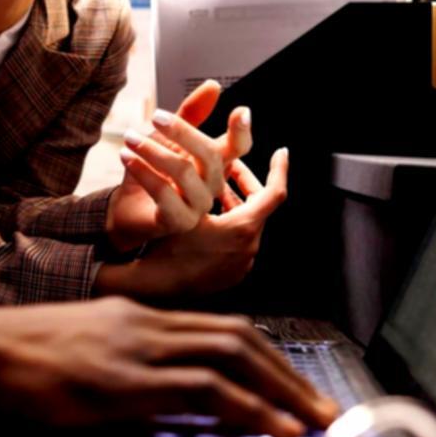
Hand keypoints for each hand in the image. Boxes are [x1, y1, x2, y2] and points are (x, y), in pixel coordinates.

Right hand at [0, 295, 337, 436]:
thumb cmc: (11, 359)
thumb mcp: (78, 358)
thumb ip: (124, 373)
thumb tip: (169, 410)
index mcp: (133, 318)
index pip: (216, 329)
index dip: (264, 358)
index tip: (292, 388)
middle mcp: (142, 324)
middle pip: (237, 337)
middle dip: (288, 373)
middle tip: (324, 408)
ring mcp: (133, 348)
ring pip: (230, 356)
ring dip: (282, 390)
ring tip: (314, 422)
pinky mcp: (121, 379)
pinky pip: (200, 388)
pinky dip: (246, 406)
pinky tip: (272, 428)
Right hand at [102, 148, 289, 296]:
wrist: (154, 286)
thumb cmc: (166, 246)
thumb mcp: (184, 206)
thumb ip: (203, 179)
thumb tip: (215, 150)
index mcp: (243, 229)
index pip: (274, 193)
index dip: (279, 170)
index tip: (281, 153)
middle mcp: (249, 248)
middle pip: (259, 207)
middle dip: (245, 184)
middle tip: (231, 169)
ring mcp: (241, 263)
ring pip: (246, 223)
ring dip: (233, 204)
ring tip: (212, 190)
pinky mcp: (230, 274)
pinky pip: (238, 241)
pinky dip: (228, 224)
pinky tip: (206, 217)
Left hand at [107, 80, 252, 249]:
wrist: (127, 206)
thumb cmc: (152, 171)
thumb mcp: (167, 137)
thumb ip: (190, 114)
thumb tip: (214, 85)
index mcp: (214, 163)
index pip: (238, 148)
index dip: (242, 132)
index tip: (241, 112)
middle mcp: (212, 185)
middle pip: (209, 156)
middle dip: (182, 132)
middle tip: (155, 116)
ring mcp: (198, 206)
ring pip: (183, 172)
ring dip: (153, 150)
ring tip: (129, 137)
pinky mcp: (177, 222)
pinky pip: (163, 194)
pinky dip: (143, 171)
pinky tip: (126, 157)